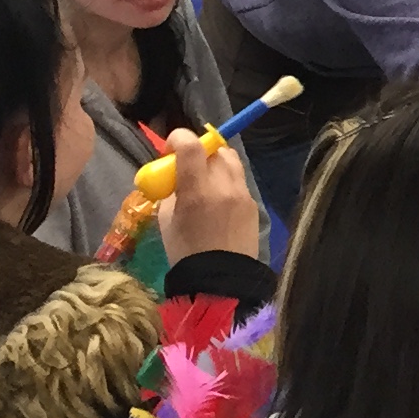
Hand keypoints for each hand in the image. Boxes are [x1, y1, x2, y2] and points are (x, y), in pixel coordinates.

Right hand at [154, 129, 263, 262]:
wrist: (220, 280)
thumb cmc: (185, 251)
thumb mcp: (165, 218)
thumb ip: (171, 190)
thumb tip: (175, 176)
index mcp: (196, 191)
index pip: (191, 145)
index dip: (178, 138)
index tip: (170, 148)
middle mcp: (223, 186)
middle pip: (214, 149)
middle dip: (199, 152)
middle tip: (188, 166)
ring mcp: (242, 194)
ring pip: (231, 160)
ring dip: (216, 162)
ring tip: (205, 180)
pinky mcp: (253, 204)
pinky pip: (239, 180)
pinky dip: (226, 181)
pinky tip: (218, 200)